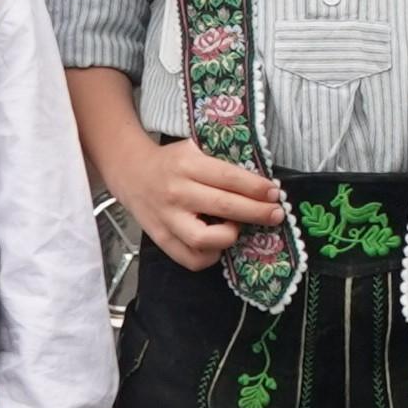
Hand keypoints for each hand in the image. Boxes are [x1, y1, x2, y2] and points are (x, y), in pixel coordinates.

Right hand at [98, 122, 284, 267]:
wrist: (131, 173)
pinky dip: (210, 256)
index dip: (256, 188)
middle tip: (276, 215)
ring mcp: (167, 218)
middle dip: (256, 212)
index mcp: (188, 165)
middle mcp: (177, 192)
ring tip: (236, 228)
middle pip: (224, 207)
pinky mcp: (161, 238)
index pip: (228, 178)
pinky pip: (190, 258)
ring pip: (204, 239)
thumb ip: (221, 163)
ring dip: (229, 236)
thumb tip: (260, 184)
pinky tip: (218, 244)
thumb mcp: (194, 149)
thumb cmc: (172, 161)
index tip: (275, 194)